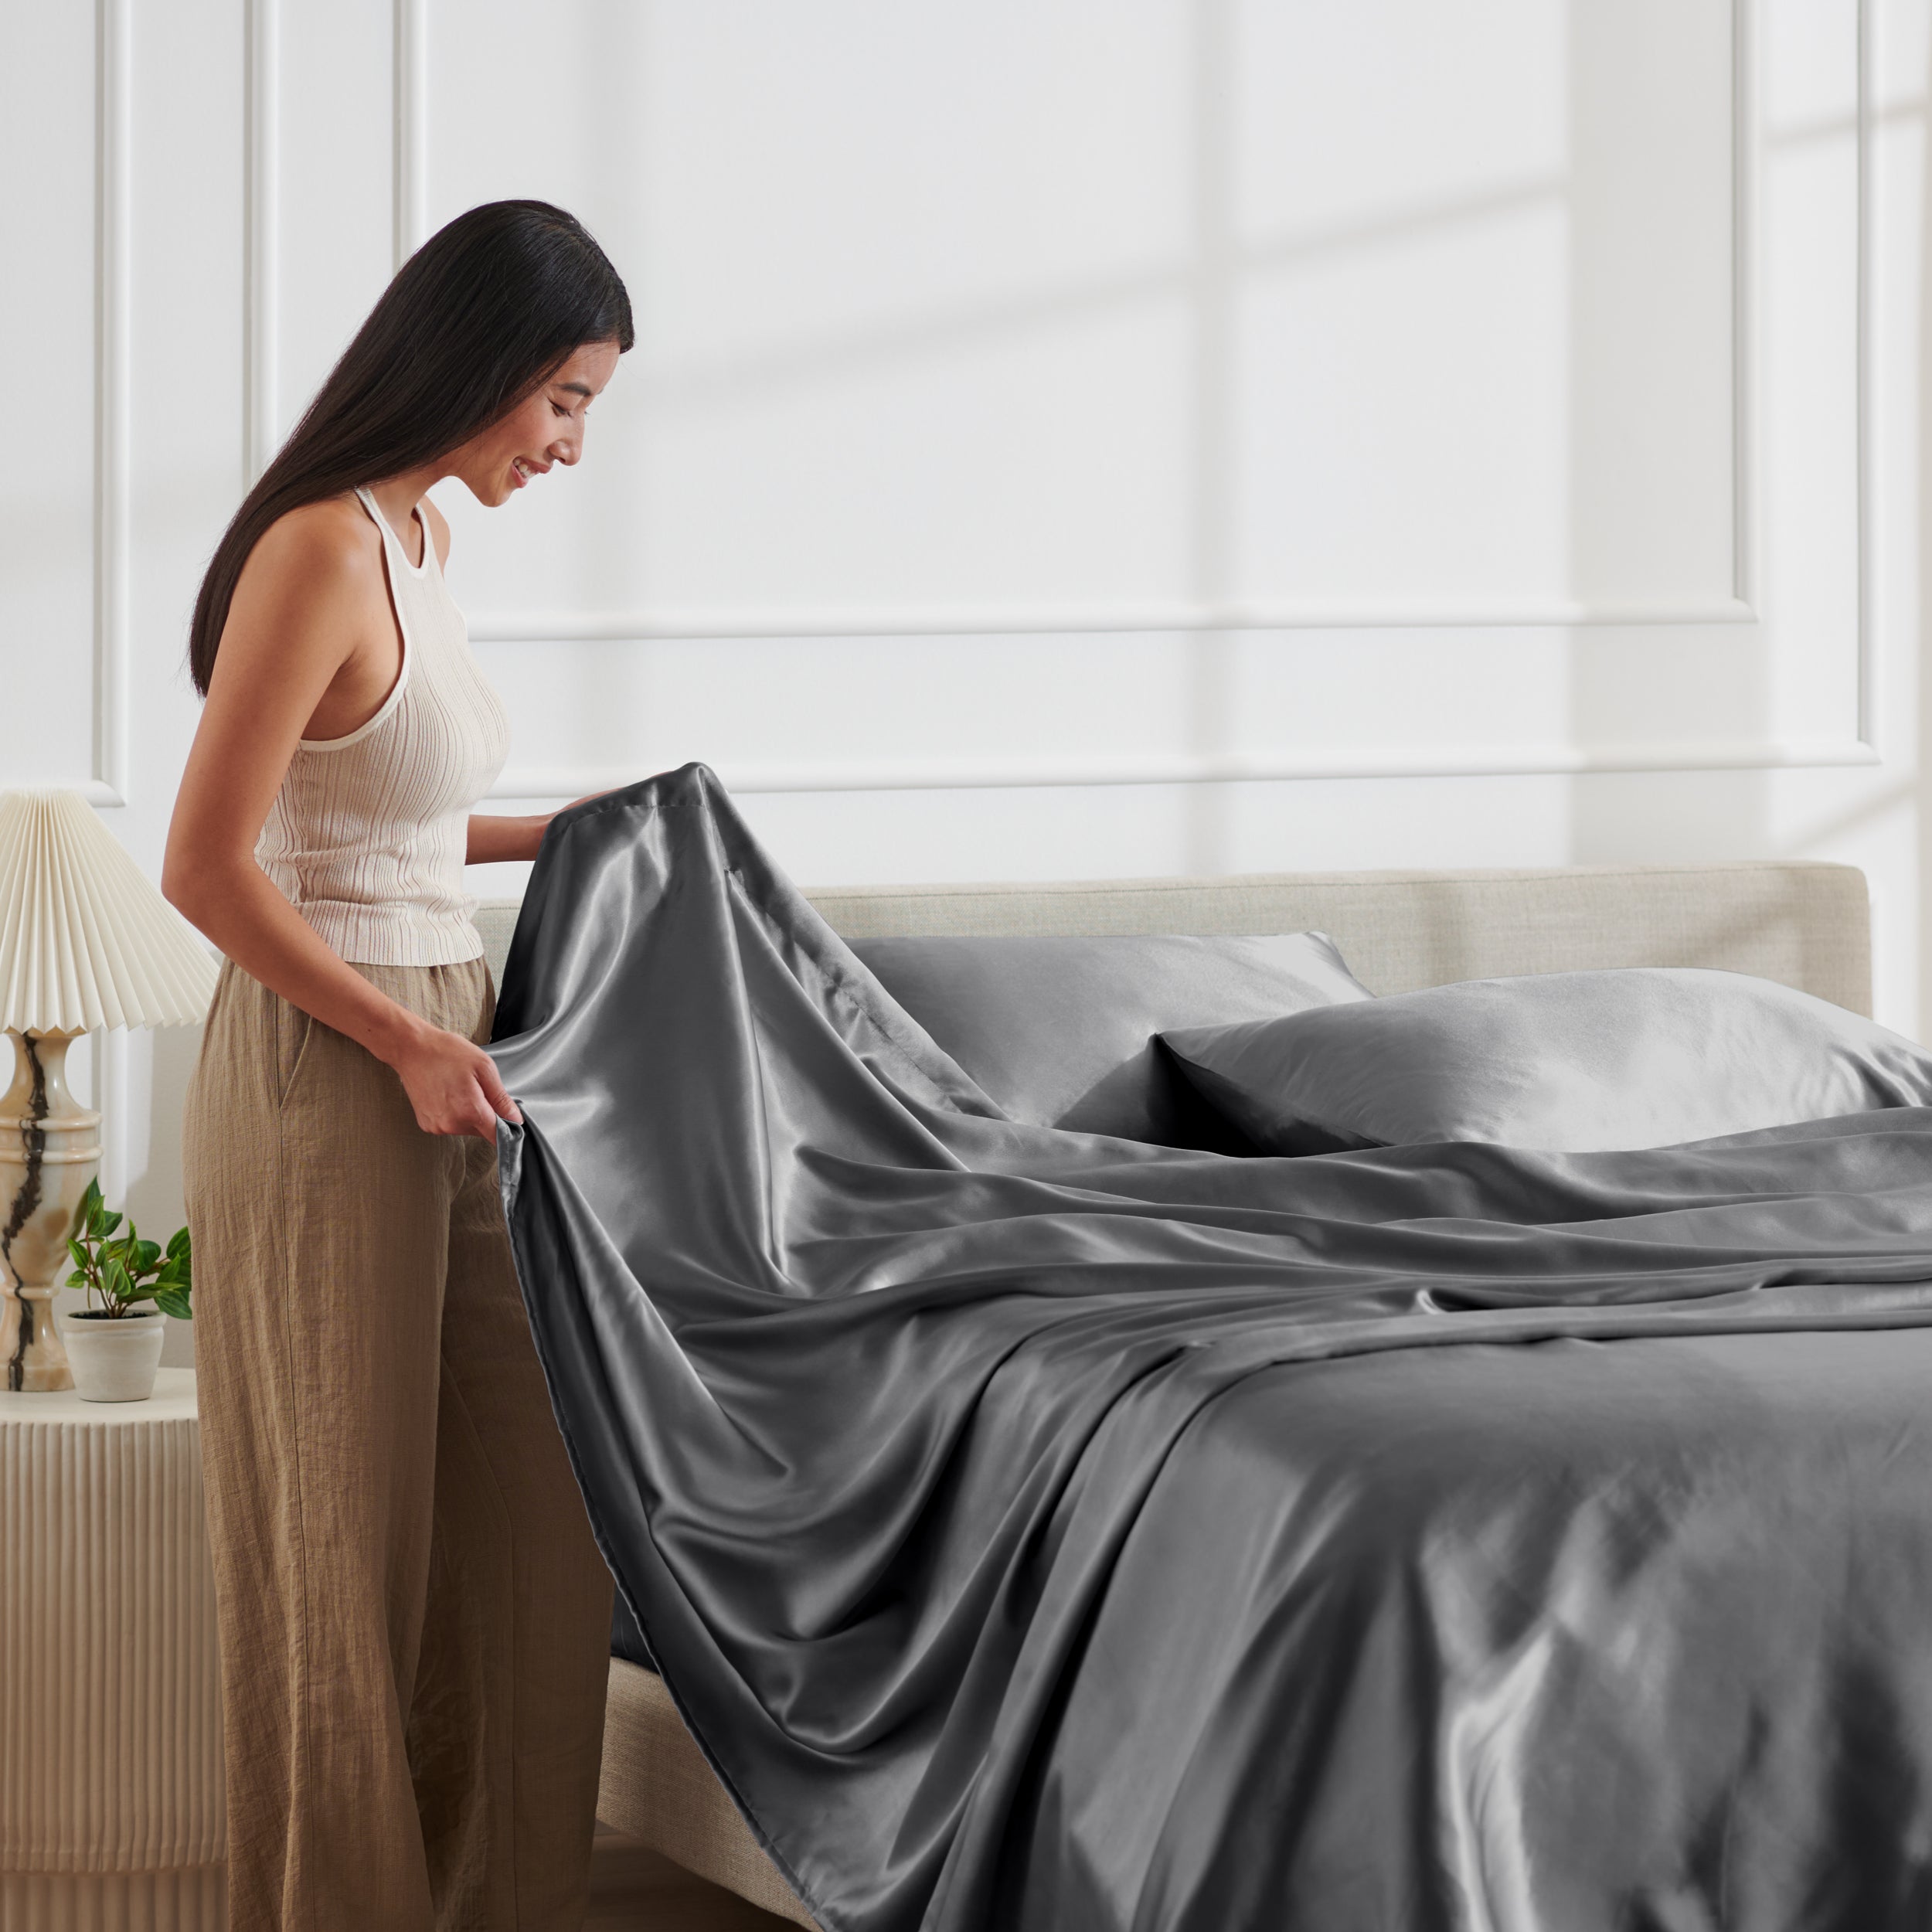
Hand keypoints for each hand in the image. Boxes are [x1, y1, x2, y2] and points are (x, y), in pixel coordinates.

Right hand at [389, 1023, 523, 1140]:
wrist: (412, 1049)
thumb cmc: (447, 1053)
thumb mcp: (484, 1068)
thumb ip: (501, 1098)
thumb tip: (515, 1119)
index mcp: (469, 1111)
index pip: (497, 1136)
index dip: (508, 1128)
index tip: (509, 1116)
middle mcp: (451, 1124)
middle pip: (482, 1131)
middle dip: (487, 1115)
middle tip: (479, 1089)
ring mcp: (437, 1126)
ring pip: (466, 1128)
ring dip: (470, 1114)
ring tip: (460, 1089)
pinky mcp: (426, 1124)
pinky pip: (450, 1125)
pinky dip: (454, 1114)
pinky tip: (448, 1094)